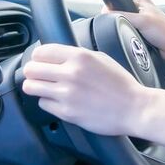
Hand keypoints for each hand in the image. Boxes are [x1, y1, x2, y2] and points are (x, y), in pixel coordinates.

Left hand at [20, 43, 151, 136]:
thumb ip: (78, 55)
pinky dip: (48, 103)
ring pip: (31, 87)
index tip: (40, 61)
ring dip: (35, 87)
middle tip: (39, 76)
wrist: (134, 108)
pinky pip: (43, 104)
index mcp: (79, 56)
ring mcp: (67, 93)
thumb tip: (58, 55)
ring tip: (44, 88)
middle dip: (32, 72)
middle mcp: (70, 73)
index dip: (38, 57)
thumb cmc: (121, 84)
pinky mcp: (66, 112)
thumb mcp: (101, 58)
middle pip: (31, 69)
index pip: (41, 52)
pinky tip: (58, 101)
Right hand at [104, 0, 164, 60]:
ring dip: (124, 31)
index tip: (109, 20)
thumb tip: (106, 14)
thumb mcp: (142, 21)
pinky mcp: (142, 31)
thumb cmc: (164, 32)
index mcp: (140, 0)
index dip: (111, 11)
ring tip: (132, 35)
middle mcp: (140, 8)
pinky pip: (128, 33)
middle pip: (119, 14)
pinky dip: (129, 37)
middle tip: (126, 29)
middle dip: (118, 23)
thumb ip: (123, 15)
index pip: (117, 2)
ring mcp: (141, 20)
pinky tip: (133, 40)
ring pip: (123, 25)